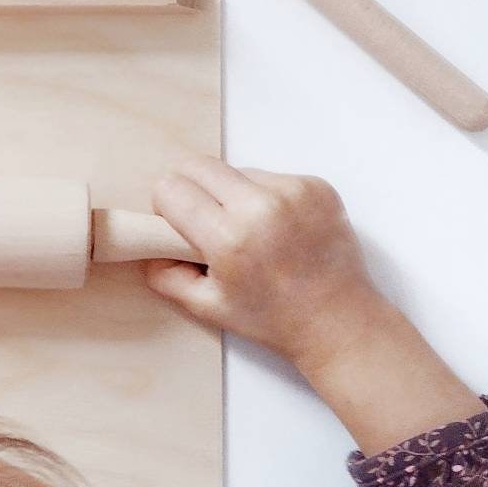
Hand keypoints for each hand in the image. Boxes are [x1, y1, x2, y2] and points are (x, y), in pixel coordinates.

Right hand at [145, 158, 378, 373]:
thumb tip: (149, 247)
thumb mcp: (207, 307)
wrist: (338, 320)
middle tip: (205, 220)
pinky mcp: (317, 185)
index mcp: (228, 239)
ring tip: (250, 229)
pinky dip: (266, 195)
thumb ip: (165, 276)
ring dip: (232, 192)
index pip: (170, 188)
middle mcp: (261, 206)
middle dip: (191, 188)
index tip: (177, 224)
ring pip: (236, 170)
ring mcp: (294, 191)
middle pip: (198, 165)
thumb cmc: (272, 319)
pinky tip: (279, 227)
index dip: (166, 206)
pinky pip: (271, 175)